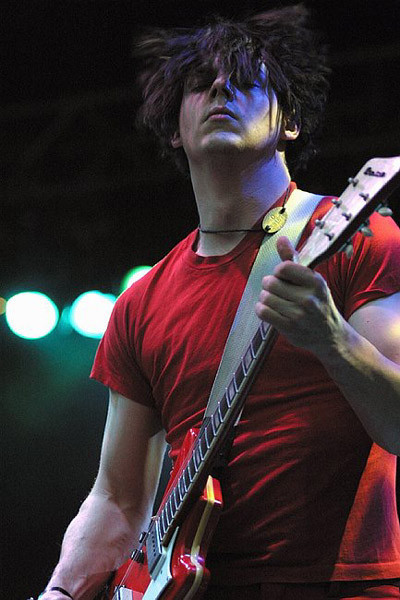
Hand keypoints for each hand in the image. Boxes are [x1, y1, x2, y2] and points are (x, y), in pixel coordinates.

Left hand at [255, 236, 346, 353]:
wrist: (331, 335)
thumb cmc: (317, 302)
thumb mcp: (311, 279)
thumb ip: (292, 259)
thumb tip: (280, 238)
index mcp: (315, 282)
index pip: (283, 267)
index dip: (278, 272)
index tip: (284, 278)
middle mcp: (309, 298)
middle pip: (270, 283)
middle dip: (269, 285)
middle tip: (277, 291)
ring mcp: (299, 314)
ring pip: (265, 298)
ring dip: (265, 298)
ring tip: (275, 301)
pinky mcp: (289, 328)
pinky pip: (263, 312)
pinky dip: (262, 310)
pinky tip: (270, 310)